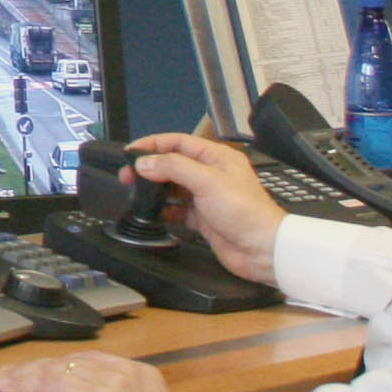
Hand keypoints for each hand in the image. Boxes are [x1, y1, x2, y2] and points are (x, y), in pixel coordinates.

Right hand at [122, 133, 284, 284]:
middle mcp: (212, 174)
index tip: (132, 152)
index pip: (179, 142)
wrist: (262, 250)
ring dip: (155, 190)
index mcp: (217, 157)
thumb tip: (145, 162)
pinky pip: (178, 210)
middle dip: (150, 168)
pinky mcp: (204, 218)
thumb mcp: (207, 181)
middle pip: (173, 164)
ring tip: (137, 193)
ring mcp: (207, 197)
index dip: (153, 144)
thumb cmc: (247, 212)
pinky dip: (164, 211)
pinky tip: (154, 214)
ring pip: (173, 188)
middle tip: (128, 175)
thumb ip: (173, 168)